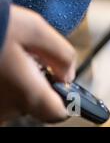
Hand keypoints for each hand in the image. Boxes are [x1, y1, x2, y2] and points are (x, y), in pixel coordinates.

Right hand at [0, 5, 75, 122]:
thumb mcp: (37, 30)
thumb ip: (62, 55)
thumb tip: (69, 74)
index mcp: (26, 93)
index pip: (58, 113)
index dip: (66, 98)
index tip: (64, 82)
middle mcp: (5, 108)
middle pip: (35, 103)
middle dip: (37, 82)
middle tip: (28, 56)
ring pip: (13, 99)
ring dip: (17, 82)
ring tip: (8, 55)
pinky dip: (2, 82)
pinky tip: (0, 62)